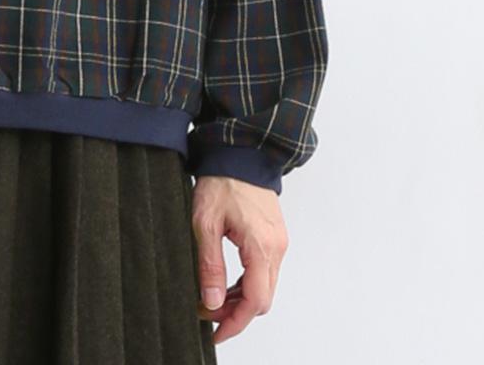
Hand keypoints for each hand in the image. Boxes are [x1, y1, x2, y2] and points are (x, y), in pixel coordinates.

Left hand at [191, 174, 287, 344]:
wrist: (240, 151)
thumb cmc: (222, 180)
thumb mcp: (205, 222)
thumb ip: (210, 265)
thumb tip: (212, 302)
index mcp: (262, 247)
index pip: (255, 301)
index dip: (235, 322)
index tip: (215, 332)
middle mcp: (277, 248)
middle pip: (262, 299)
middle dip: (235, 313)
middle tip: (206, 313)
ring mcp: (278, 242)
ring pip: (264, 287)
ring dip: (240, 299)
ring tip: (210, 298)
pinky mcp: (274, 237)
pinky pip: (264, 271)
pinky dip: (246, 283)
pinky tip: (225, 282)